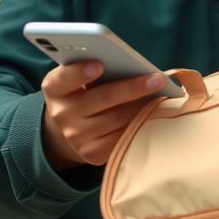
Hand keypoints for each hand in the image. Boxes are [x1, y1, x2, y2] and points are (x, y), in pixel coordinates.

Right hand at [41, 61, 166, 169]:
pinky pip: (123, 136)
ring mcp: (76, 136)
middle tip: (156, 80)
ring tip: (162, 96)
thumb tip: (132, 66)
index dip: (80, 72)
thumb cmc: (85, 92)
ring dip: (143, 106)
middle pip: (103, 98)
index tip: (98, 64)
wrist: (72, 127)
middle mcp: (62, 113)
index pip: (64, 79)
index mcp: (56, 89)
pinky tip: (154, 114)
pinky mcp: (92, 153)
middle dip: (133, 88)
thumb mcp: (81, 78)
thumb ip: (97, 69)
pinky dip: (141, 123)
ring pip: (118, 118)